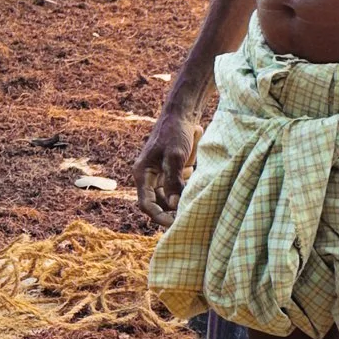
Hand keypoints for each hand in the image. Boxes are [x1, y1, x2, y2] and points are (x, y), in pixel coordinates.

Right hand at [134, 107, 198, 226]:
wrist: (182, 114)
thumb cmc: (174, 132)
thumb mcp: (174, 156)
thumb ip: (173, 181)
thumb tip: (175, 204)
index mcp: (142, 174)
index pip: (145, 203)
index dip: (158, 217)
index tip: (174, 224)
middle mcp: (149, 177)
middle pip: (158, 204)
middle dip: (172, 211)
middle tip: (189, 217)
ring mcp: (161, 175)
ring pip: (169, 198)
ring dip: (180, 201)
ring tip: (194, 202)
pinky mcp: (172, 172)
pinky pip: (177, 189)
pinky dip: (186, 191)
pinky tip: (196, 185)